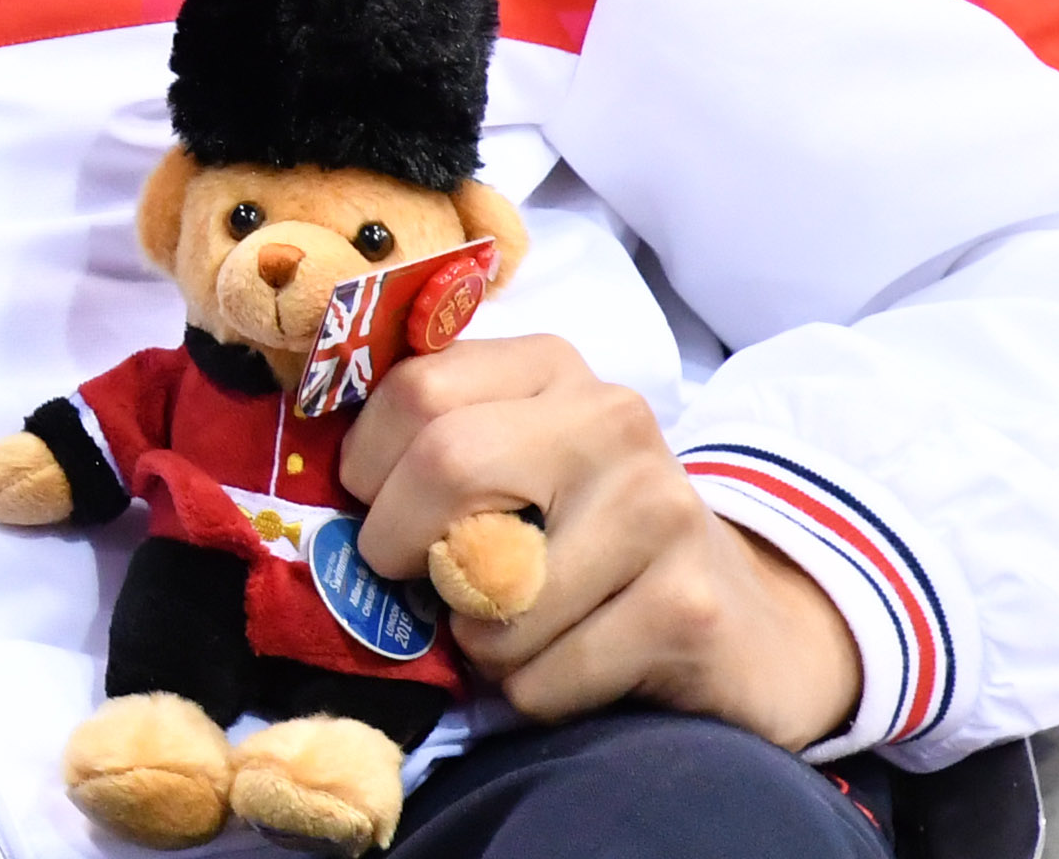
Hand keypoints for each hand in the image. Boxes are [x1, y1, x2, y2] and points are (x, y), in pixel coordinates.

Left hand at [340, 333, 858, 752]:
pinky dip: (528, 690)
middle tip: (415, 580)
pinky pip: (541, 674)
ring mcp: (660, 509)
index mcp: (552, 368)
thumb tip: (313, 466)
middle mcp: (613, 419)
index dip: (367, 466)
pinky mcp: (686, 608)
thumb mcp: (514, 457)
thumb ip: (427, 438)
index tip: (372, 506)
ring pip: (491, 594)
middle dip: (399, 544)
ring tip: (509, 628)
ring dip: (475, 639)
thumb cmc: (585, 536)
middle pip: (447, 465)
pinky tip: (566, 666)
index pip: (414, 391)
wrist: (745, 617)